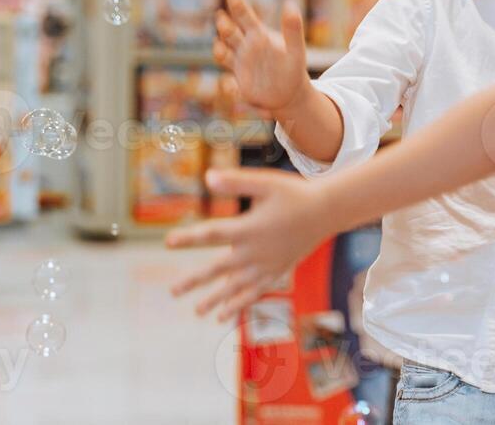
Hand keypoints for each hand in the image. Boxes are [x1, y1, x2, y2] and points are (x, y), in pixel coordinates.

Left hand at [166, 168, 329, 321]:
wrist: (326, 211)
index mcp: (250, 228)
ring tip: (197, 312)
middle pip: (219, 268)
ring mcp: (267, 265)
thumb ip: (236, 182)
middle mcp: (256, 251)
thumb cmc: (294, 193)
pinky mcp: (277, 272)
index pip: (213, 234)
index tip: (168, 242)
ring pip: (236, 287)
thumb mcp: (266, 183)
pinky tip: (223, 316)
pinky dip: (239, 304)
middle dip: (195, 280)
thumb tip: (206, 177)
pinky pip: (255, 292)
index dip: (189, 238)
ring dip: (215, 299)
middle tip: (173, 292)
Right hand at [215, 0, 310, 114]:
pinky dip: (228, 86)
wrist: (289, 93)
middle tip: (222, 18)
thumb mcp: (295, 48)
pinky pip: (229, 85)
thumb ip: (292, 28)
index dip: (238, 6)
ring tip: (220, 48)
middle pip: (230, 34)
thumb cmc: (292, 66)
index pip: (245, 17)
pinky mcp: (238, 85)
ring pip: (224, 55)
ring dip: (220, 51)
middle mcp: (244, 47)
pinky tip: (231, 86)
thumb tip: (290, 3)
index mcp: (258, 35)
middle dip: (225, 27)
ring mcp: (239, 65)